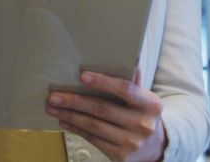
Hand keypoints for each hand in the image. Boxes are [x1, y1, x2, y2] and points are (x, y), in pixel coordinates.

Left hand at [46, 69, 166, 161]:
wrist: (156, 148)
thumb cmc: (143, 116)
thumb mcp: (145, 99)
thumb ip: (134, 81)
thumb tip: (130, 58)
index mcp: (150, 104)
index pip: (124, 89)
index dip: (103, 82)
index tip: (82, 76)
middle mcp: (142, 124)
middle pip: (102, 109)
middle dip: (74, 101)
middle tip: (54, 96)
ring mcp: (131, 142)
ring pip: (93, 125)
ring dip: (70, 116)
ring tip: (53, 108)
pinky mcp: (120, 156)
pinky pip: (93, 139)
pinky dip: (76, 129)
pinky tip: (64, 121)